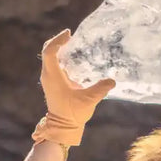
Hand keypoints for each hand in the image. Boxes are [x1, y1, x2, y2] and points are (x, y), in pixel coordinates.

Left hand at [31, 29, 116, 146]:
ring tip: (73, 44)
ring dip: (59, 49)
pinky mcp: (53, 84)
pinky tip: (74, 59)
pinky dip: (61, 58)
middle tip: (70, 36)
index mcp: (53, 76)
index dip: (58, 40)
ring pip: (50, 58)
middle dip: (58, 42)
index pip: (50, 52)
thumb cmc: (73, 114)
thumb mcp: (89, 100)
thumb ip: (100, 89)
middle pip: (48, 52)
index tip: (69, 33)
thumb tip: (112, 80)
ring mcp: (49, 80)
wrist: (62, 127)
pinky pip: (54, 65)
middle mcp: (48, 76)